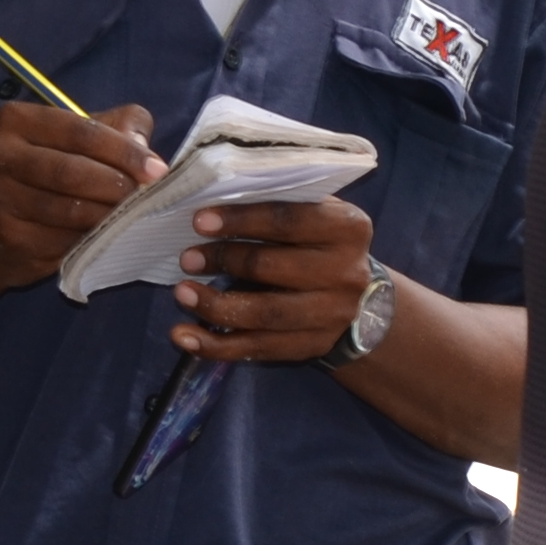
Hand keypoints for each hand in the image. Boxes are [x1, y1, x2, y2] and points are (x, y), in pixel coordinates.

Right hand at [0, 99, 157, 276]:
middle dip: (115, 184)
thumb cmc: (52, 169)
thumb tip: (145, 152)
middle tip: (145, 195)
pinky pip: (61, 240)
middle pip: (69, 171)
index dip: (123, 151)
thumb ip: (121, 128)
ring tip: (130, 214)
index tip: (157, 169)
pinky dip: (90, 240)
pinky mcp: (7, 236)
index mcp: (16, 119)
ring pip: (67, 210)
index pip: (80, 131)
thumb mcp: (84, 136)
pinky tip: (104, 236)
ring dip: (107, 215)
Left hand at [174, 194, 376, 363]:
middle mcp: (346, 273)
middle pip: (273, 267)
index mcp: (347, 228)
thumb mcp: (317, 214)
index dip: (241, 220)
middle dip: (224, 260)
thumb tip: (212, 196)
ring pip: (264, 314)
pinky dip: (217, 346)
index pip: (288, 220)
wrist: (363, 300)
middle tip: (188, 258)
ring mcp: (331, 315)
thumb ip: (279, 202)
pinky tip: (185, 337)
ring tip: (182, 294)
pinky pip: (258, 348)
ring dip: (215, 306)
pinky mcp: (312, 346)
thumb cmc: (323, 244)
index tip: (199, 221)